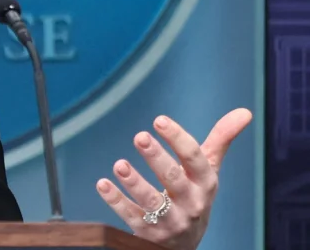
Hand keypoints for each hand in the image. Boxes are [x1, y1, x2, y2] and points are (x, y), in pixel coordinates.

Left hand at [95, 108, 251, 248]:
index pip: (195, 159)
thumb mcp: (208, 170)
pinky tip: (103, 184)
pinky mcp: (149, 233)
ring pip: (153, 202)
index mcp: (205, 183)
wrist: (185, 242)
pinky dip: (116, 201)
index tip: (160, 120)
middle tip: (140, 137)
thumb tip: (245, 112)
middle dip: (157, 158)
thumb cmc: (195, 194)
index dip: (178, 139)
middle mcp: (191, 203)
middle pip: (174, 179)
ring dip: (135, 183)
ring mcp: (171, 220)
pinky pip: (132, 217)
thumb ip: (221, 140)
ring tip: (120, 165)